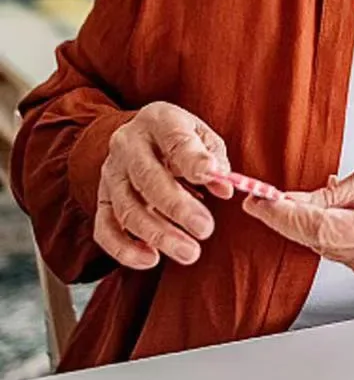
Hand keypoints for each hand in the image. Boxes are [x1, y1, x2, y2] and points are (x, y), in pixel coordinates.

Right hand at [95, 102, 233, 270]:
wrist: (140, 135)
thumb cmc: (181, 139)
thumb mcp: (203, 136)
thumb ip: (215, 159)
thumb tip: (225, 187)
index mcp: (159, 120)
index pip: (175, 140)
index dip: (193, 160)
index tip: (212, 176)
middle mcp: (127, 145)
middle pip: (148, 179)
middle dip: (178, 208)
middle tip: (206, 229)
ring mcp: (110, 173)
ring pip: (127, 209)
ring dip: (158, 234)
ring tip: (190, 253)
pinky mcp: (102, 199)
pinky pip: (105, 228)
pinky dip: (124, 248)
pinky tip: (150, 259)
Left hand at [242, 158, 353, 280]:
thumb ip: (335, 193)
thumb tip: (294, 202)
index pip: (326, 228)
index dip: (288, 217)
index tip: (261, 202)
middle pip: (320, 244)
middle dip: (287, 221)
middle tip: (261, 201)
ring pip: (326, 250)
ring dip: (308, 227)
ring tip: (304, 200)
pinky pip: (339, 254)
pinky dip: (328, 235)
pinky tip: (333, 216)